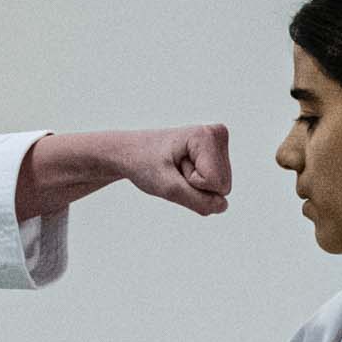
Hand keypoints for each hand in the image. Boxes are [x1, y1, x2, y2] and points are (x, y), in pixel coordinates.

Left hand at [20, 126, 233, 220]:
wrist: (119, 151)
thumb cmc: (136, 162)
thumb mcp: (162, 184)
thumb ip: (194, 199)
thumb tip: (220, 207)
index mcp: (207, 135)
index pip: (218, 183)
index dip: (190, 185)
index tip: (166, 169)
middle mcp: (216, 134)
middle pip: (221, 185)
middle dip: (193, 186)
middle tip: (166, 172)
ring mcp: (217, 144)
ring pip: (218, 189)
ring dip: (190, 186)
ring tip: (168, 170)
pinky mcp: (213, 154)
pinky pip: (213, 189)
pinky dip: (192, 186)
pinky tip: (175, 172)